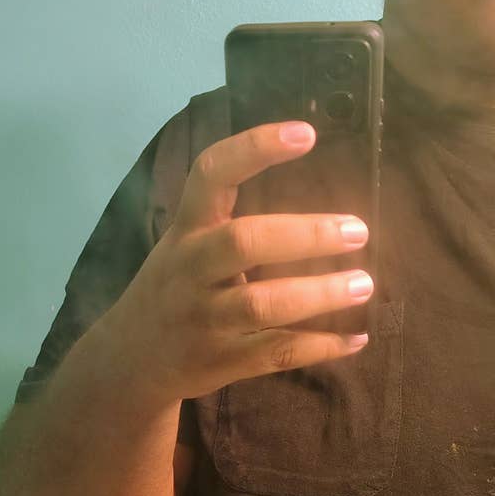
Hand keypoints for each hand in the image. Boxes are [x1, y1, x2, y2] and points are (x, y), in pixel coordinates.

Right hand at [104, 121, 372, 404]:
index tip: (308, 134)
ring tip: (363, 284)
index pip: (212, 174)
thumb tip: (319, 190)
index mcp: (186, 229)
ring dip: (319, 293)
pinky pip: (273, 352)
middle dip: (305, 234)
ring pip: (262, 303)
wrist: (130, 359)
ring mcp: (201, 319)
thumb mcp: (186, 244)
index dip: (255, 149)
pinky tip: (356, 339)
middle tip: (357, 230)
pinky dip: (319, 346)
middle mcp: (189, 269)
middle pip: (243, 241)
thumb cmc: (176, 287)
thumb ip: (230, 219)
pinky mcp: (217, 361)